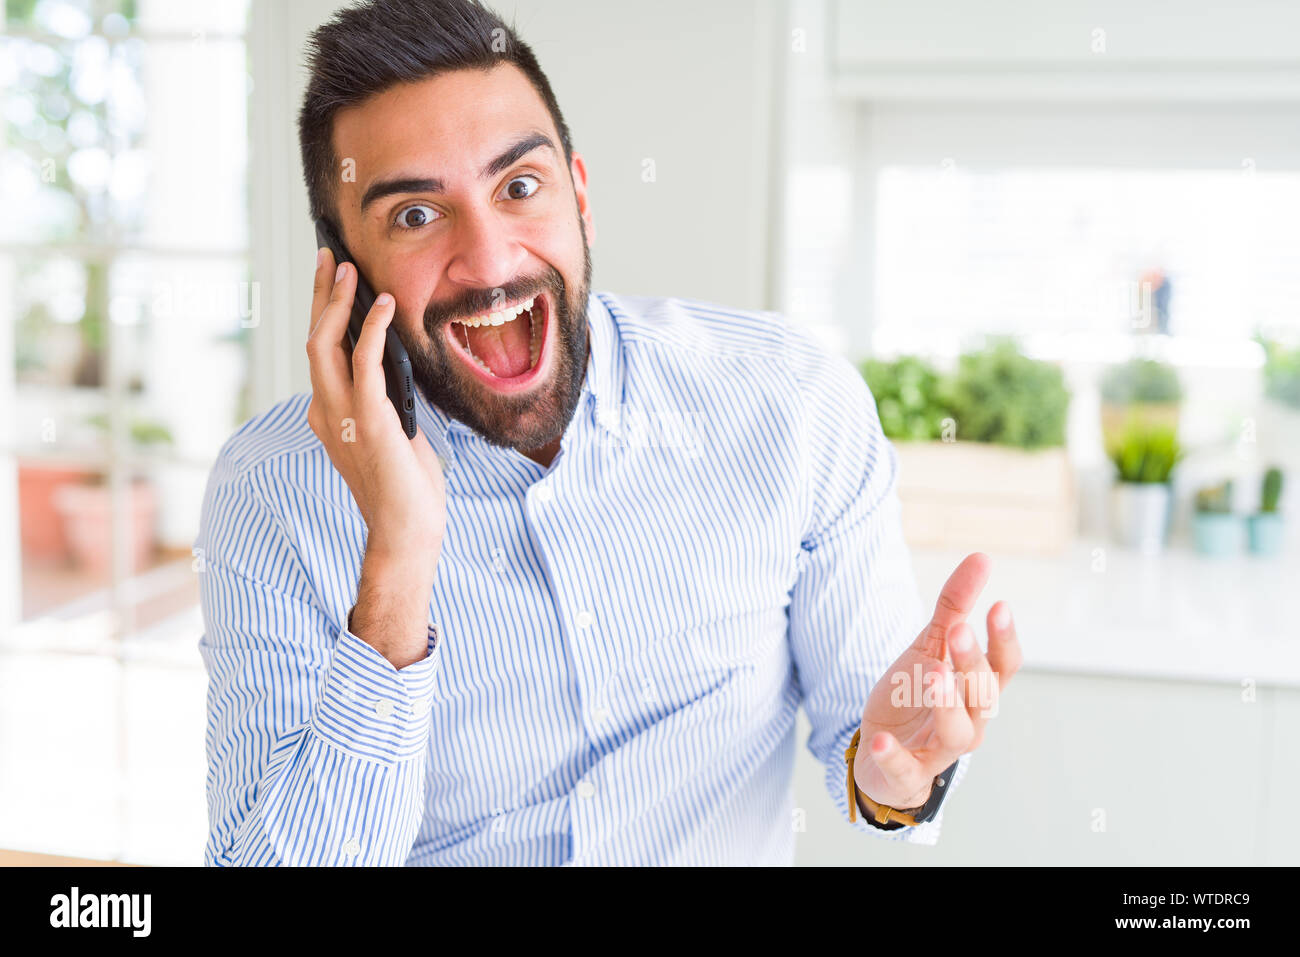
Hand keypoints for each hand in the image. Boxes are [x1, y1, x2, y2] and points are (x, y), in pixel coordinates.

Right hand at [306, 248, 446, 567]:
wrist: (406, 528)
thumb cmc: (406, 486)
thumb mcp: (394, 431)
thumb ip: (387, 400)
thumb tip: (399, 364)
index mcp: (328, 414)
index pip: (320, 354)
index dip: (323, 314)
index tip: (331, 280)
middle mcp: (325, 410)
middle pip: (314, 339)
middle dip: (320, 295)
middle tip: (327, 257)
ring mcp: (342, 415)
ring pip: (326, 345)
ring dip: (336, 304)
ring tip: (348, 269)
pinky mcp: (368, 419)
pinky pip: (365, 363)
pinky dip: (372, 329)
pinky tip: (382, 305)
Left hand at [853, 552, 1021, 810]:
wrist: (882, 753)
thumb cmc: (916, 696)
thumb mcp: (930, 648)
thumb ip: (953, 608)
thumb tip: (982, 557)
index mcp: (976, 691)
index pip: (1003, 666)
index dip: (1003, 639)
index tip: (999, 606)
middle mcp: (969, 721)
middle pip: (982, 695)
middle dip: (971, 663)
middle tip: (958, 631)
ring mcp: (940, 750)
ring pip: (957, 732)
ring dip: (947, 704)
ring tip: (932, 675)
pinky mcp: (907, 772)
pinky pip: (905, 768)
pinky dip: (894, 755)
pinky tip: (880, 739)